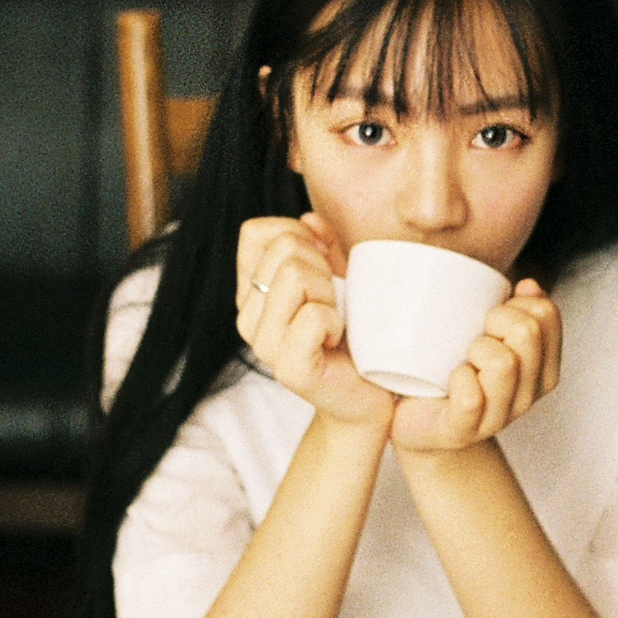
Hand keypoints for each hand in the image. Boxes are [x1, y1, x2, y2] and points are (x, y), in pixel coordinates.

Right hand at [238, 214, 393, 430]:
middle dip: (322, 265)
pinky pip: (314, 316)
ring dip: (331, 293)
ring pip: (296, 276)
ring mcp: (264, 346)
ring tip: (336, 322)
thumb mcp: (338, 279)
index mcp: (252, 293)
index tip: (322, 261)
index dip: (296, 232)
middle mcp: (248, 317)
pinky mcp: (288, 369)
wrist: (369, 397)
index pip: (255, 232)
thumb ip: (322, 246)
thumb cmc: (354, 336)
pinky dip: (338, 322)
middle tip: (335, 302)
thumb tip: (311, 219)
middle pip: (283, 248)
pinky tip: (338, 342)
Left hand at [390, 279, 562, 454]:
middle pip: (527, 333)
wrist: (419, 423)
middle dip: (495, 320)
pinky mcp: (464, 431)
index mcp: (542, 368)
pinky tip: (449, 380)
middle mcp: (529, 395)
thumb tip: (529, 285)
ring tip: (462, 359)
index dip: (516, 302)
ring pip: (503, 364)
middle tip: (474, 334)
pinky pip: (471, 398)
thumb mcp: (487, 335)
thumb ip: (514, 309)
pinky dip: (458, 380)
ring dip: (476, 350)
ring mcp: (499, 417)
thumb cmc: (451, 370)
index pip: (546, 314)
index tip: (494, 314)